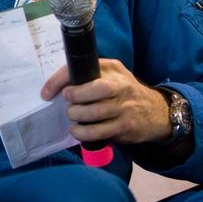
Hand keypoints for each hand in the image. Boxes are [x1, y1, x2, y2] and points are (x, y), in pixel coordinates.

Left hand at [40, 59, 171, 145]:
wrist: (156, 112)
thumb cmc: (124, 92)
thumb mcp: (112, 75)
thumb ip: (90, 76)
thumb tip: (57, 86)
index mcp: (112, 68)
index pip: (83, 68)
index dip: (59, 80)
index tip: (46, 93)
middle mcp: (121, 85)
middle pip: (93, 89)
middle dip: (74, 98)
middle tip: (68, 104)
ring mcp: (124, 107)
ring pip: (94, 113)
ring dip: (77, 117)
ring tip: (73, 117)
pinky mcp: (126, 126)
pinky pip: (99, 132)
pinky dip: (84, 133)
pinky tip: (78, 131)